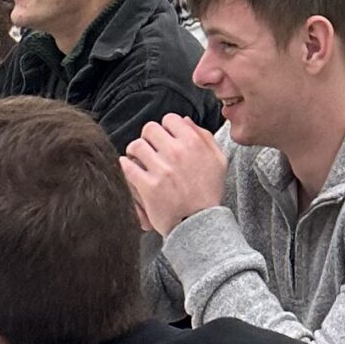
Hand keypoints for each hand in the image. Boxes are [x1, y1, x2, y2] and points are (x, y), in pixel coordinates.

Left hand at [119, 114, 227, 234]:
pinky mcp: (148, 186)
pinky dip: (126, 166)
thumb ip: (204, 137)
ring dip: (135, 151)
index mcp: (194, 143)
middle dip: (148, 138)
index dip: (166, 128)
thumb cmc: (209, 193)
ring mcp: (161, 170)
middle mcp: (177, 153)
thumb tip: (185, 121)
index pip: (170, 119)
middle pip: (150, 129)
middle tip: (150, 149)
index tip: (165, 139)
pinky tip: (131, 169)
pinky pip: (128, 166)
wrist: (201, 224)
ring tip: (138, 159)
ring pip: (136, 146)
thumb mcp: (218, 161)